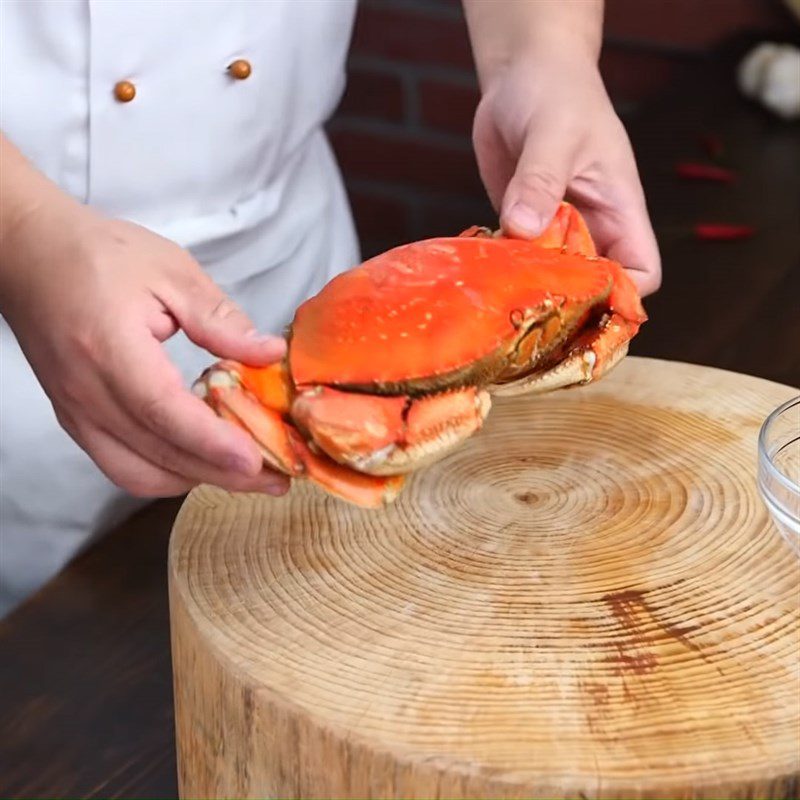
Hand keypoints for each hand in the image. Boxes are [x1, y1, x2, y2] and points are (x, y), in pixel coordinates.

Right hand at [1, 201, 289, 497]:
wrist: (29, 255)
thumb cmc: (98, 255)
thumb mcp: (171, 272)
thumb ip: (220, 320)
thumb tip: (268, 354)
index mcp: (109, 347)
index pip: (162, 410)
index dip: (211, 442)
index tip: (257, 462)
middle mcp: (86, 392)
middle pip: (159, 453)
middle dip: (222, 474)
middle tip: (276, 479)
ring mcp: (77, 413)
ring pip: (140, 473)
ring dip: (197, 479)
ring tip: (247, 475)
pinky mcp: (76, 421)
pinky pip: (122, 467)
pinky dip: (167, 473)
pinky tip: (202, 462)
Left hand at [472, 52, 661, 295]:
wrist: (523, 74)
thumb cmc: (558, 92)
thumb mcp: (555, 133)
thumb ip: (541, 181)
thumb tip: (524, 228)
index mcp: (619, 209)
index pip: (641, 270)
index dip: (621, 293)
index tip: (586, 302)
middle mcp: (591, 226)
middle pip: (594, 285)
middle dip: (570, 303)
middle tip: (532, 312)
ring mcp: (553, 228)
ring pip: (552, 277)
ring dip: (530, 289)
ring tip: (501, 297)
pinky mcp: (520, 224)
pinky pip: (516, 260)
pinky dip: (502, 269)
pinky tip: (481, 272)